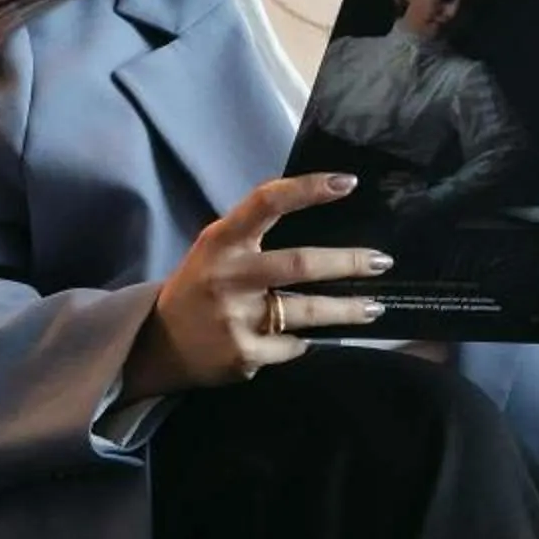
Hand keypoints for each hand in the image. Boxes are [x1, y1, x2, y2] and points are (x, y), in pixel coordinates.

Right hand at [124, 172, 389, 391]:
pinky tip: (309, 339)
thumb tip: (320, 216)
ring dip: (347, 310)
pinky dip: (303, 341)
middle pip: (298, 265)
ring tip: (374, 308)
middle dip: (347, 263)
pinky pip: (292, 345)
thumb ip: (255, 234)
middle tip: (381, 261)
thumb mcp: (217, 249)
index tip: (348, 182)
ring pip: (306, 312)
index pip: (267, 203)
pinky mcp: (243, 355)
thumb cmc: (202, 286)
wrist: (157, 345)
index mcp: (222, 241)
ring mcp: (235, 318)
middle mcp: (227, 276)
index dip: (308, 189)